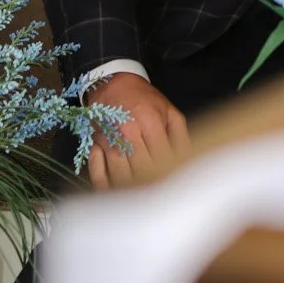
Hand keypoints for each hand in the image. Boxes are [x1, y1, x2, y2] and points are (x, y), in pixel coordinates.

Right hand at [86, 73, 188, 188]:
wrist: (112, 82)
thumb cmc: (143, 99)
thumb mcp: (168, 110)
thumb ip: (180, 135)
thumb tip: (188, 161)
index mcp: (149, 121)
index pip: (162, 158)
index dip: (169, 175)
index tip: (175, 185)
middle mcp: (127, 131)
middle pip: (142, 170)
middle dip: (153, 186)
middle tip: (161, 197)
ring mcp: (109, 140)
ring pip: (121, 176)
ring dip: (132, 191)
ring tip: (143, 200)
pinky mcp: (94, 144)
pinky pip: (98, 172)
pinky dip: (105, 187)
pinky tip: (116, 195)